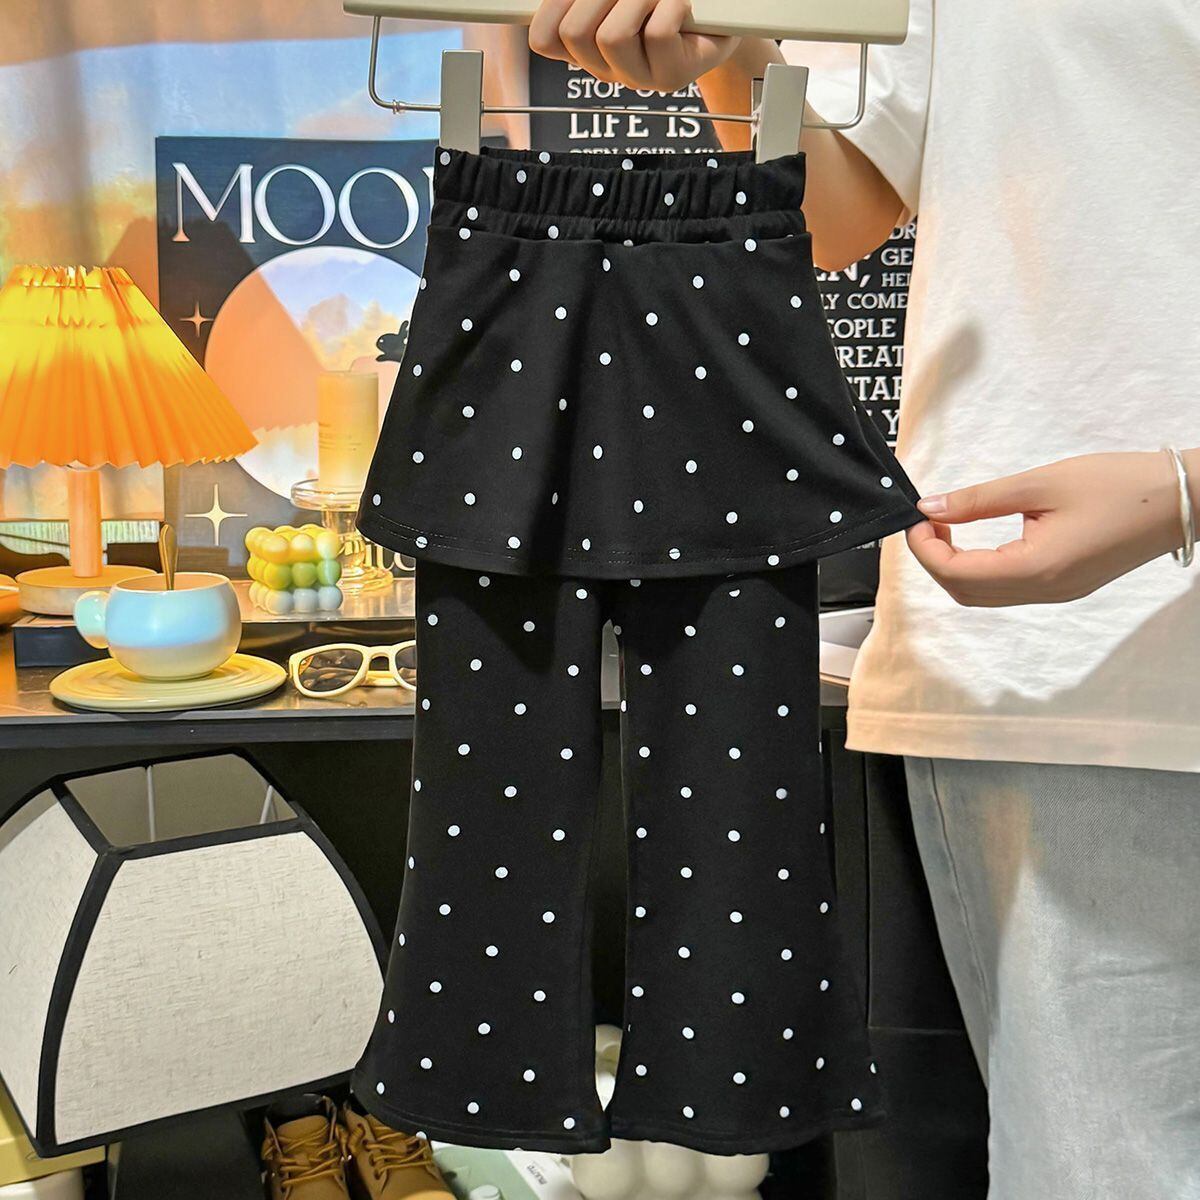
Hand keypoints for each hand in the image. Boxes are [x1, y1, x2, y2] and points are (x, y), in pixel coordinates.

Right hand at [529, 0, 738, 91]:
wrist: (720, 13)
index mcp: (586, 47)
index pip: (544, 39)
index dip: (552, 6)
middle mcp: (608, 68)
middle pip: (576, 32)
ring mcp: (639, 78)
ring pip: (613, 36)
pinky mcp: (671, 77)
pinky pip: (657, 33)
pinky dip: (671, 4)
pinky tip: (680, 4)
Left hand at [905, 450, 1194, 606]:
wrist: (1183, 500)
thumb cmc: (1118, 485)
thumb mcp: (1040, 483)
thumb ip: (979, 499)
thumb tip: (930, 508)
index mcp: (1035, 570)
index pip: (957, 575)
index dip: (925, 550)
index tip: (916, 518)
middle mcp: (1043, 592)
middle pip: (965, 592)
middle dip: (935, 560)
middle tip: (927, 521)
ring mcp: (1056, 594)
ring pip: (985, 595)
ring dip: (956, 566)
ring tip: (949, 525)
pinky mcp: (1066, 585)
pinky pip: (1009, 589)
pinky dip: (981, 568)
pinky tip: (978, 538)